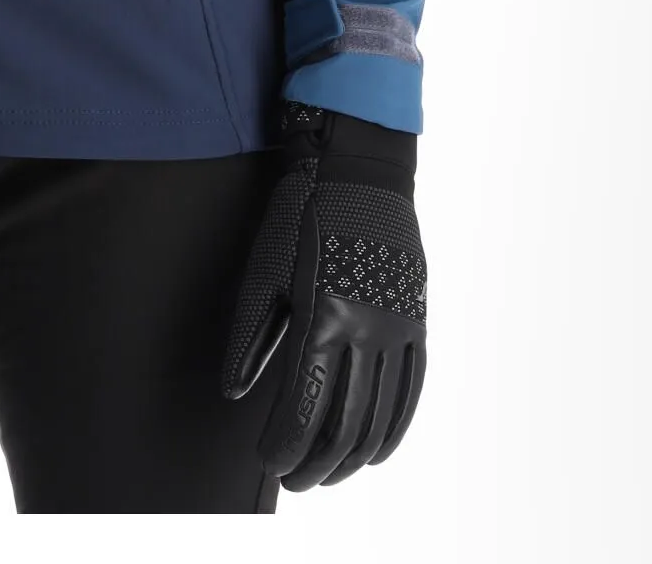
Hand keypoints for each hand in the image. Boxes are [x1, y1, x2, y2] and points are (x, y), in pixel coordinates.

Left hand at [221, 101, 427, 488]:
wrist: (358, 171)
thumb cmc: (299, 216)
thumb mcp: (263, 271)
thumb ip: (251, 338)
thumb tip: (235, 394)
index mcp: (324, 320)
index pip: (305, 410)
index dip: (286, 447)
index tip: (269, 462)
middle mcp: (368, 333)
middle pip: (346, 426)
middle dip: (316, 463)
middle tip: (293, 480)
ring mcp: (398, 330)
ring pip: (381, 419)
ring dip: (352, 457)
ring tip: (327, 473)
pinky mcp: (416, 323)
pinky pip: (411, 393)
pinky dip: (393, 431)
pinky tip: (375, 452)